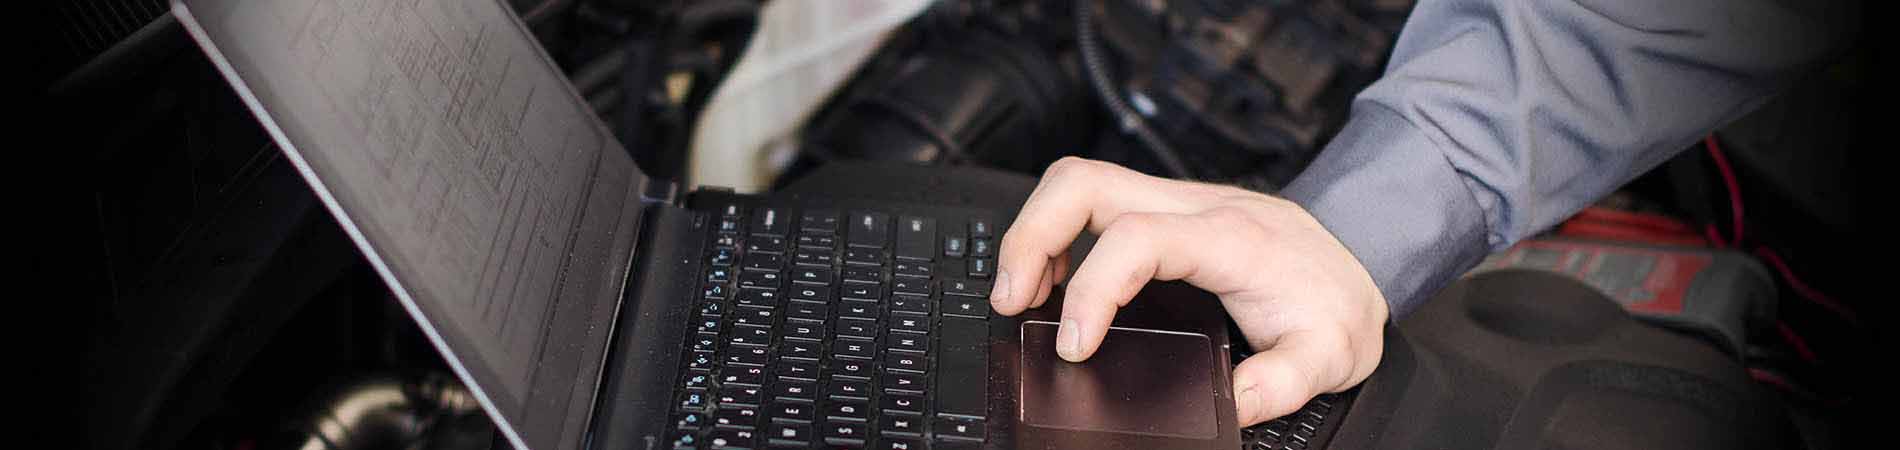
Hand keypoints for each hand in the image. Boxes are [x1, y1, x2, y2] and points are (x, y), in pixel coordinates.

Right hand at [990, 157, 1388, 425]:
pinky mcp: (1163, 209)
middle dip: (1029, 237)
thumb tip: (1227, 409)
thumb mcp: (1327, 355)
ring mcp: (1174, 200)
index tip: (1075, 343)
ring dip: (1034, 230)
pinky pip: (1091, 199)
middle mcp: (1193, 206)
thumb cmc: (1338, 298)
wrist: (1366, 251)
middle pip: (1082, 182)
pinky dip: (1056, 233)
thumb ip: (1276, 386)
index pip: (1133, 239)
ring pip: (1077, 181)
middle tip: (1011, 299)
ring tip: (1019, 292)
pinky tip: (1052, 278)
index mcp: (1227, 238)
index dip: (1090, 289)